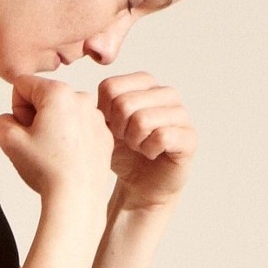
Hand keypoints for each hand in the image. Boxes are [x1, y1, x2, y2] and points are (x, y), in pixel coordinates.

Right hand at [0, 74, 115, 206]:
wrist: (77, 197)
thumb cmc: (47, 170)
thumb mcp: (8, 141)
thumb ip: (2, 121)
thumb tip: (10, 119)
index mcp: (58, 93)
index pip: (22, 85)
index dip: (15, 109)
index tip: (23, 130)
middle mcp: (81, 98)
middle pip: (44, 98)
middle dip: (35, 118)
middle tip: (36, 145)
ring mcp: (96, 117)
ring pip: (62, 115)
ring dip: (53, 129)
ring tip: (52, 154)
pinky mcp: (104, 135)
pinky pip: (79, 130)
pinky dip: (70, 141)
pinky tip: (66, 159)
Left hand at [97, 71, 196, 208]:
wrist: (140, 184)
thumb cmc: (121, 152)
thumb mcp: (102, 126)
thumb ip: (94, 107)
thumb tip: (78, 98)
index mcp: (144, 83)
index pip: (110, 87)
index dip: (103, 113)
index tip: (111, 128)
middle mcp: (166, 93)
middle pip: (124, 103)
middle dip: (118, 130)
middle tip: (127, 141)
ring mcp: (181, 113)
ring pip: (142, 119)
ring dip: (134, 141)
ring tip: (139, 147)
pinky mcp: (189, 136)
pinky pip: (161, 136)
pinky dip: (149, 150)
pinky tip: (151, 154)